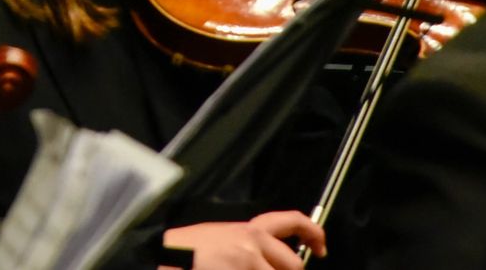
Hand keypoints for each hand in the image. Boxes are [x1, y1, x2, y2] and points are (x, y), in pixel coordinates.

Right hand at [162, 211, 325, 269]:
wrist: (164, 257)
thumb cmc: (185, 253)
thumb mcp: (218, 238)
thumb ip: (245, 245)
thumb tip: (265, 260)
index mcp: (247, 230)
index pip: (290, 221)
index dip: (313, 233)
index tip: (320, 246)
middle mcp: (253, 243)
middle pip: (294, 264)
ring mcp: (250, 263)